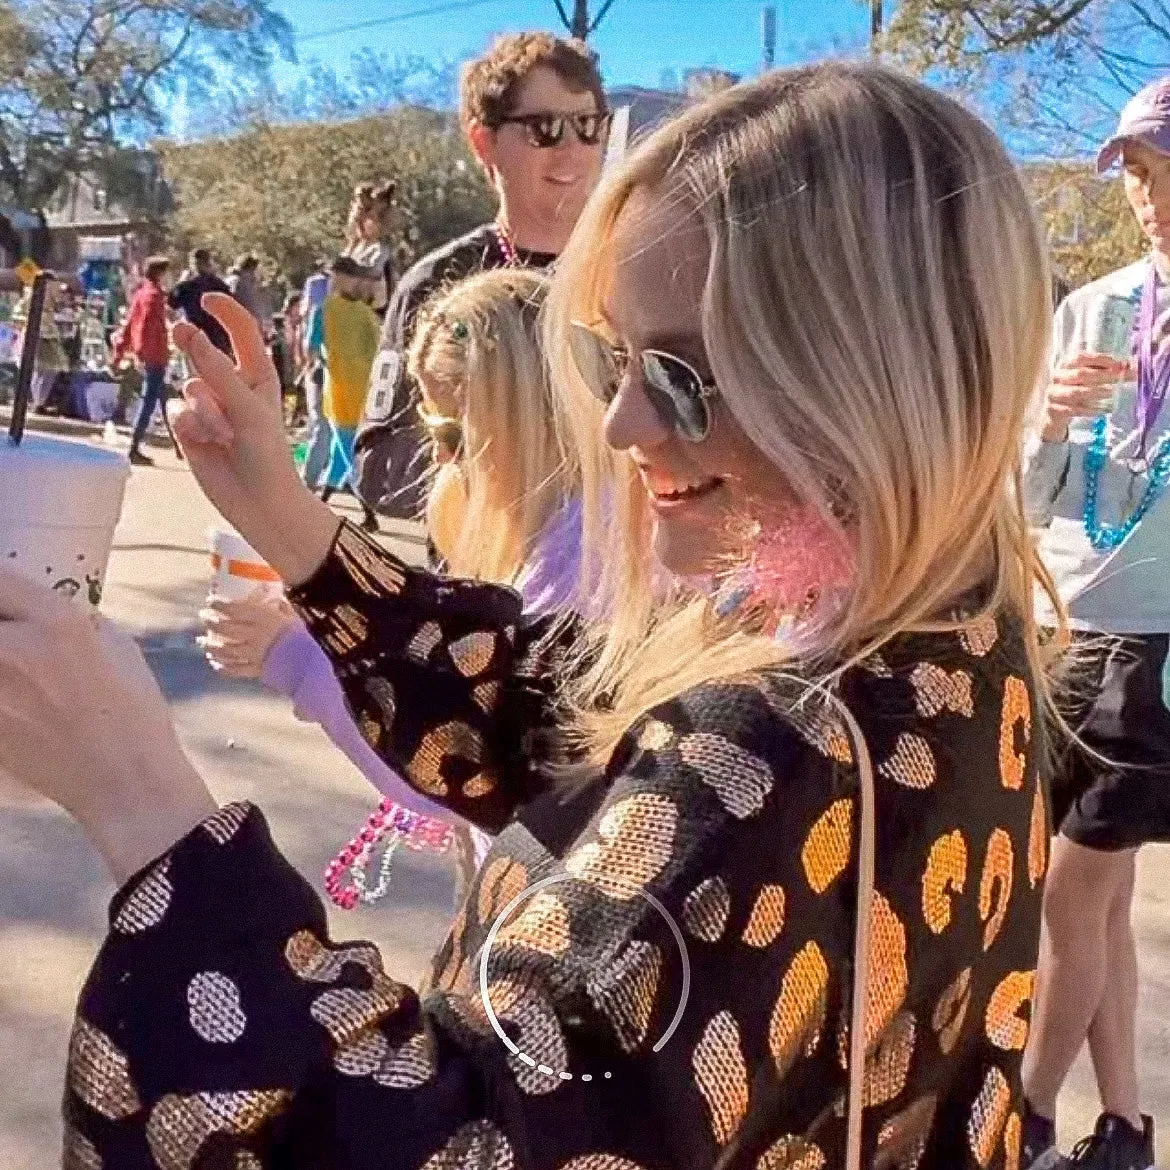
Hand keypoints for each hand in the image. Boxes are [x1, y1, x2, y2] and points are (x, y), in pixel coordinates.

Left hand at [0, 571, 216, 883]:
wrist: (122, 781)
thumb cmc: (133, 712)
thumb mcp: (119, 646)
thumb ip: (77, 619)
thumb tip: (45, 608)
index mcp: (57, 624)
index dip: (1, 580)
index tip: (7, 589)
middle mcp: (12, 649)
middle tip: (11, 629)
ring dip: (0, 656)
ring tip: (14, 666)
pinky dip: (1, 687)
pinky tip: (16, 695)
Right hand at [170, 294, 339, 585]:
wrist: (259, 502)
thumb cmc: (266, 454)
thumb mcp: (246, 408)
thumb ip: (215, 371)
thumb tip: (186, 332)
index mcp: (257, 376)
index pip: (241, 333)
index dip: (224, 312)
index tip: (204, 299)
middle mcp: (231, 388)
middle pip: (203, 354)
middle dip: (192, 345)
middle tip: (179, 331)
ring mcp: (209, 409)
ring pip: (188, 390)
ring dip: (203, 412)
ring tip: (225, 436)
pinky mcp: (190, 430)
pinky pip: (177, 414)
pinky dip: (190, 429)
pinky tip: (206, 446)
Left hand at [199, 591, 297, 678]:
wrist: (310, 666)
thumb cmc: (303, 638)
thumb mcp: (294, 618)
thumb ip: (282, 607)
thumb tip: (275, 596)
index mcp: (264, 619)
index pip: (234, 609)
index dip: (219, 604)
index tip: (211, 601)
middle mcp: (254, 636)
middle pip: (224, 628)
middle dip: (210, 621)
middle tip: (204, 617)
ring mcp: (252, 655)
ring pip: (223, 650)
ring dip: (209, 645)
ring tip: (202, 641)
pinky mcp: (254, 671)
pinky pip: (233, 670)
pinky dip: (221, 667)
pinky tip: (215, 663)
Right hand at [1041, 352, 1130, 440]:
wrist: (1055, 411)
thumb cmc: (1076, 389)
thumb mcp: (1090, 378)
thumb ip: (1108, 371)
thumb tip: (1131, 366)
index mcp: (1066, 365)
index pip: (1080, 358)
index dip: (1099, 359)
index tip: (1117, 364)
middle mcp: (1058, 377)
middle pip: (1080, 374)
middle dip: (1101, 376)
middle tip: (1119, 379)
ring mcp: (1054, 393)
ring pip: (1075, 392)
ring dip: (1095, 392)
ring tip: (1110, 393)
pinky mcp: (1054, 409)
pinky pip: (1072, 409)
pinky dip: (1088, 410)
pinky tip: (1100, 410)